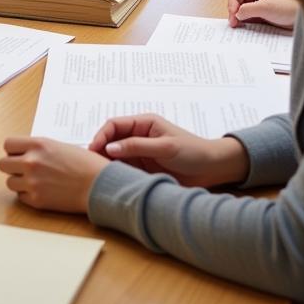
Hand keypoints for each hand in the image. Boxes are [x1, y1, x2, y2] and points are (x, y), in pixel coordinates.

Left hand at [0, 136, 105, 212]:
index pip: (7, 144)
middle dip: (12, 166)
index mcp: (38, 145)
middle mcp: (31, 162)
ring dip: (19, 182)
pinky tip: (42, 191)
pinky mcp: (37, 200)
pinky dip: (28, 195)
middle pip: (2, 164)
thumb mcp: (59, 146)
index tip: (19, 154)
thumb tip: (24, 153)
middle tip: (25, 169)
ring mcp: (33, 182)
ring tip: (35, 181)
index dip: (13, 150)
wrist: (99, 185)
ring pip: (9, 182)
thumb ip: (39, 149)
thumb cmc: (85, 163)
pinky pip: (20, 197)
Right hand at [89, 115, 248, 187]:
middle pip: (112, 140)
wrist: (212, 169)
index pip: (115, 125)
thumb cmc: (192, 151)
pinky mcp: (144, 168)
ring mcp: (140, 153)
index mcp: (144, 123)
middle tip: (91, 164)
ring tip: (99, 173)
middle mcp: (139, 136)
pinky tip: (112, 180)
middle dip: (100, 149)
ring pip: (116, 155)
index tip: (94, 149)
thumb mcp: (165, 147)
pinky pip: (125, 168)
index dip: (102, 135)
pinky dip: (117, 173)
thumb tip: (110, 147)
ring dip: (107, 162)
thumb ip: (137, 146)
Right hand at [228, 0, 299, 28]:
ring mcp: (263, 1)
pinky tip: (247, 28)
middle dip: (236, 11)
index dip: (232, 2)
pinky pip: (253, 16)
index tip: (233, 14)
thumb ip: (247, 10)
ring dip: (242, 17)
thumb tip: (236, 14)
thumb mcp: (266, 7)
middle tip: (234, 23)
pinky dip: (249, 22)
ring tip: (239, 27)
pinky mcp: (267, 12)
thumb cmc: (292, 6)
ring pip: (246, 9)